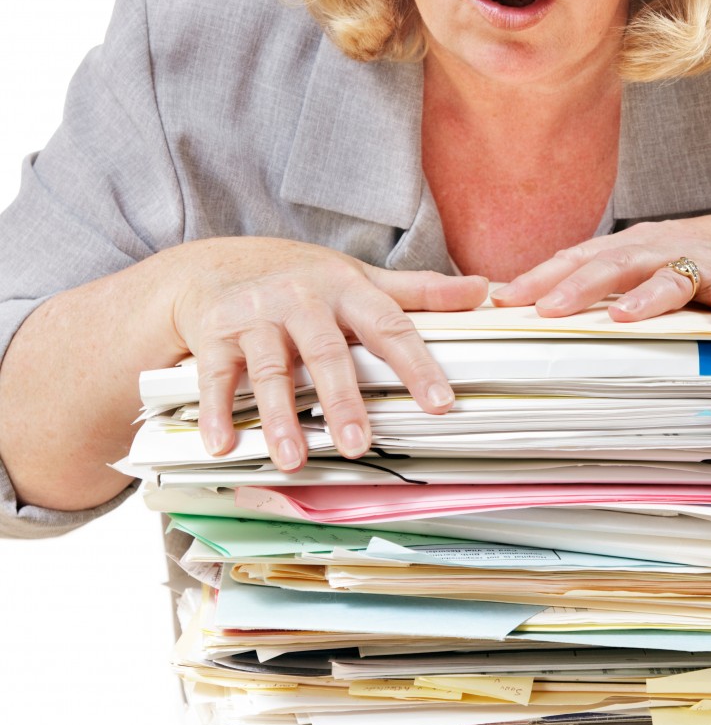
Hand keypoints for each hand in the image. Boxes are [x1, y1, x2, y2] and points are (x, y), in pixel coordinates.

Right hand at [169, 237, 486, 470]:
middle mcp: (300, 300)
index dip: (416, 364)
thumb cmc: (302, 279)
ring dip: (280, 417)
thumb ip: (419, 291)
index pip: (388, 327)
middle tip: (358, 444)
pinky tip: (223, 445)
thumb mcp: (359, 277)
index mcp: (344, 289)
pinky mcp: (214, 336)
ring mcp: (254, 317)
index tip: (440, 403)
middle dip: (342, 400)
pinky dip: (216, 412)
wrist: (215, 264)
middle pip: (326, 353)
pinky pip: (213, 377)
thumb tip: (483, 290)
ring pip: (269, 370)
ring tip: (294, 460)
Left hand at [492, 213, 710, 323]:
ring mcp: (706, 262)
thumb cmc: (705, 260)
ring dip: (647, 296)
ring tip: (623, 316)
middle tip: (546, 309)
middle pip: (615, 264)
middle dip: (578, 286)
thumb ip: (606, 280)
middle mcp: (664, 248)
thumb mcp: (649, 262)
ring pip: (672, 277)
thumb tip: (544, 305)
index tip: (504, 298)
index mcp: (635, 247)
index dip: (542, 276)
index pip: (579, 258)